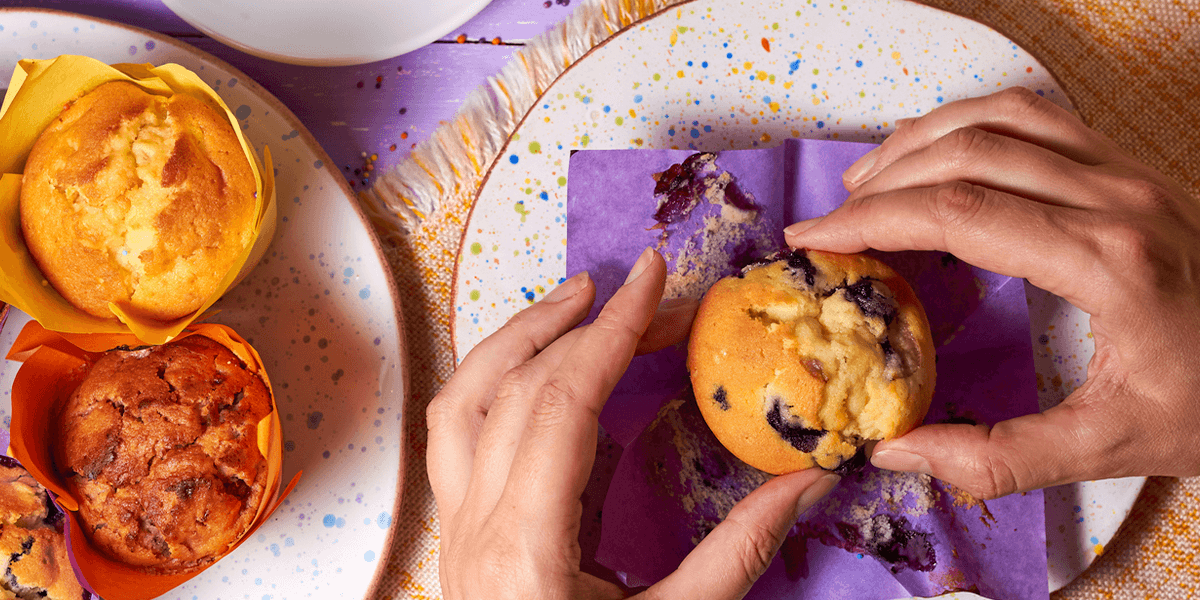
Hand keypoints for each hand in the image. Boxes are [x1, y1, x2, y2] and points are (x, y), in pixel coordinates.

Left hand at [427, 248, 839, 599]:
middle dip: (578, 324)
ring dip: (516, 340)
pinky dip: (495, 384)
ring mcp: (452, 531)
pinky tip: (539, 372)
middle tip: (637, 288)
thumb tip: (807, 483)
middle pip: (510, 389)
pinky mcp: (454, 537)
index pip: (561, 404)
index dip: (611, 331)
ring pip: (460, 402)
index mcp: (524, 548)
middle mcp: (470, 529)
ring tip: (573, 302)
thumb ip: (737, 553)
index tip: (651, 279)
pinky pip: (457, 436)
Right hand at [784, 86, 1199, 498]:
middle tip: (830, 221)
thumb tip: (898, 452)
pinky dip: (970, 124)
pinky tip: (939, 155)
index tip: (813, 240)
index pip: (958, 212)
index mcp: (1108, 262)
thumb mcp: (1116, 446)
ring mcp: (1129, 172)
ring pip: (1001, 117)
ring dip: (920, 141)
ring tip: (867, 181)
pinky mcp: (1133, 167)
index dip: (871, 221)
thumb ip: (1002, 456)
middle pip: (968, 154)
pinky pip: (1037, 117)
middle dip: (882, 182)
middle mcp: (1117, 198)